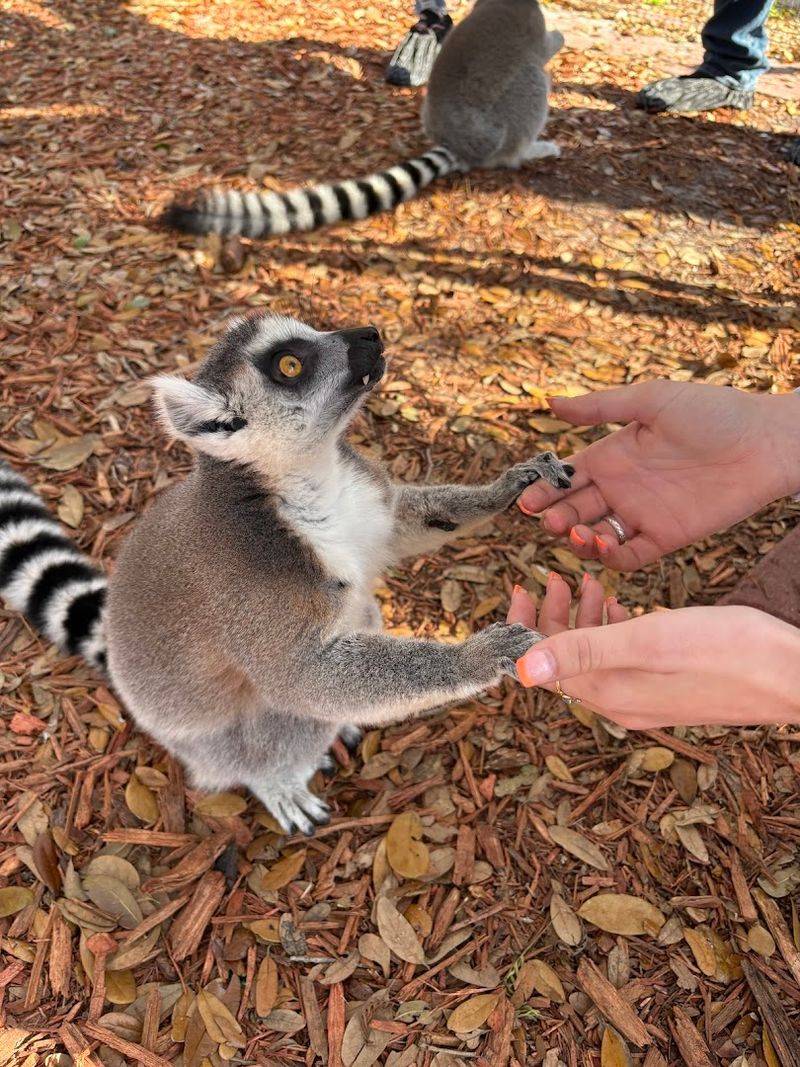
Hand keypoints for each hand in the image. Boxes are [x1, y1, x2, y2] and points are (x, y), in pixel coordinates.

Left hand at [513, 594, 799, 728]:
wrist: (796, 673)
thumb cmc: (729, 652)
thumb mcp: (648, 641)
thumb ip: (584, 651)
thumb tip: (519, 670)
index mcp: (610, 694)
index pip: (544, 664)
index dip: (525, 625)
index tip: (520, 588)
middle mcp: (623, 703)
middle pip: (566, 659)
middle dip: (553, 616)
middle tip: (555, 577)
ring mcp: (648, 698)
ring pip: (597, 656)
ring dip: (585, 618)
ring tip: (589, 581)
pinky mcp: (670, 687)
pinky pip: (626, 659)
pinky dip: (615, 628)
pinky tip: (623, 605)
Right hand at [517, 381, 799, 569]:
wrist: (764, 442)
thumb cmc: (712, 412)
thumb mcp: (650, 400)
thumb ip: (600, 408)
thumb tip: (550, 403)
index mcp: (613, 455)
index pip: (568, 478)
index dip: (546, 490)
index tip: (527, 499)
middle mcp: (622, 488)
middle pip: (575, 510)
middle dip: (556, 517)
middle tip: (548, 520)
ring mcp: (643, 515)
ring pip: (596, 537)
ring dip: (579, 539)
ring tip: (575, 534)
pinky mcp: (666, 537)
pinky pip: (630, 556)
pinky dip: (611, 558)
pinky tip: (603, 547)